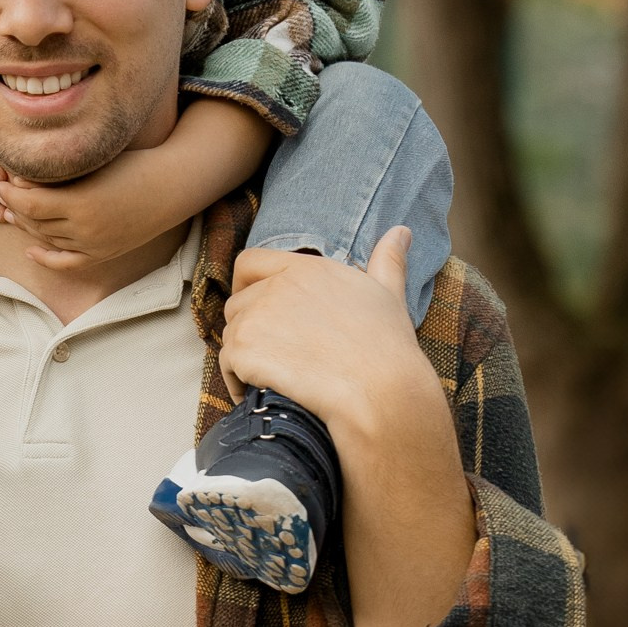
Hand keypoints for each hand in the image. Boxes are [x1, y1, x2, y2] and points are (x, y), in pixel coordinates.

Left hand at [0, 144, 187, 269]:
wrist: (171, 186)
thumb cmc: (132, 164)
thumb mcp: (92, 162)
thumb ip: (57, 172)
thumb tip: (19, 176)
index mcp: (80, 203)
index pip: (29, 204)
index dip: (10, 193)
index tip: (2, 180)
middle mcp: (85, 230)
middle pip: (35, 223)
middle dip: (14, 206)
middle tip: (2, 192)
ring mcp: (94, 245)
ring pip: (47, 240)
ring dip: (27, 226)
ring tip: (14, 211)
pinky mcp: (102, 254)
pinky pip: (67, 262)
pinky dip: (46, 258)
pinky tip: (31, 250)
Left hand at [219, 229, 425, 436]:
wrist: (381, 393)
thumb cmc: (387, 350)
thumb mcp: (389, 296)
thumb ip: (387, 261)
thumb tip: (401, 231)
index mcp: (307, 269)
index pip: (250, 262)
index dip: (245, 286)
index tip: (258, 311)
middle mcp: (278, 286)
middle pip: (238, 304)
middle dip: (249, 329)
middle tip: (274, 356)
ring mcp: (257, 317)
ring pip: (231, 335)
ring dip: (244, 357)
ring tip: (271, 378)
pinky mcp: (244, 349)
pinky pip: (226, 366)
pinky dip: (237, 382)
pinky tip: (259, 395)